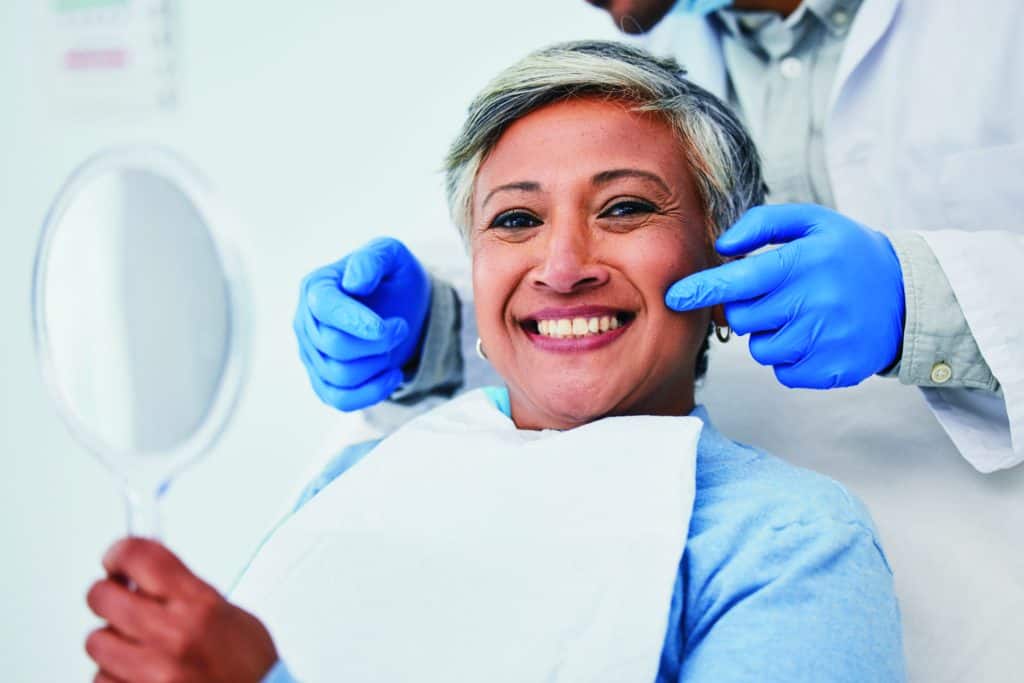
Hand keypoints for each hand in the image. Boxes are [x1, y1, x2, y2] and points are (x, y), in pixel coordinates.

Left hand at [85, 538, 277, 682]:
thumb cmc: (250, 668)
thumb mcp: (231, 615)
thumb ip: (186, 593)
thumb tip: (145, 577)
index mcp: (200, 607)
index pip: (140, 558)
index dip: (121, 552)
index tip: (118, 558)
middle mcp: (173, 637)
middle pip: (103, 596)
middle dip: (108, 595)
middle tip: (118, 599)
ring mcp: (151, 674)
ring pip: (96, 641)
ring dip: (112, 642)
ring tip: (137, 648)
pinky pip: (100, 679)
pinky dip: (113, 676)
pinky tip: (136, 674)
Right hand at [294, 237, 431, 410]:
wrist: (402, 308)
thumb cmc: (393, 279)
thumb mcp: (392, 256)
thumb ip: (373, 258)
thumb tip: (354, 282)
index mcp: (316, 286)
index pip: (324, 307)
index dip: (354, 320)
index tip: (385, 328)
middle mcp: (305, 321)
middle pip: (334, 345)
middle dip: (377, 342)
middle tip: (400, 327)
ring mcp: (311, 354)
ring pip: (339, 375)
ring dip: (378, 364)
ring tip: (394, 345)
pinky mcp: (323, 380)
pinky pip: (340, 400)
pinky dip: (371, 393)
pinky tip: (393, 375)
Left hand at [665, 204, 904, 388]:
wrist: (908, 296)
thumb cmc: (847, 255)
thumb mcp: (813, 222)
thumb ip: (763, 224)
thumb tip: (722, 246)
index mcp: (804, 262)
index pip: (739, 280)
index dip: (701, 289)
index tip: (674, 297)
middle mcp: (814, 302)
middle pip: (742, 318)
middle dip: (746, 308)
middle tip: (774, 295)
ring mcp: (824, 340)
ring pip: (760, 348)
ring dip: (769, 334)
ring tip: (800, 314)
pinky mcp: (831, 370)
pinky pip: (783, 371)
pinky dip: (789, 357)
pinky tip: (813, 336)